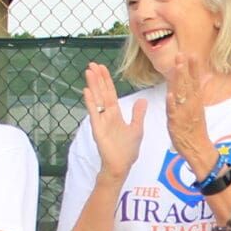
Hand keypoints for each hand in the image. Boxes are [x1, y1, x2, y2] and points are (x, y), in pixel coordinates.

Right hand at [82, 64, 146, 178]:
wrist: (121, 166)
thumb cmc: (128, 150)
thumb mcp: (137, 129)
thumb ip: (138, 114)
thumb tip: (142, 100)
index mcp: (116, 114)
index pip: (110, 93)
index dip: (106, 80)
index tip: (102, 67)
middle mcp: (107, 115)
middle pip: (102, 93)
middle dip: (98, 78)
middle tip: (92, 63)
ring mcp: (101, 121)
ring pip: (97, 99)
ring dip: (93, 85)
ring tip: (88, 71)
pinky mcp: (98, 129)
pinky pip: (94, 113)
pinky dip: (90, 102)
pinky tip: (87, 91)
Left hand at [162, 56, 214, 169]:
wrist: (198, 148)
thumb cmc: (195, 128)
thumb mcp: (198, 107)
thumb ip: (196, 91)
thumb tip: (204, 77)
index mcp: (196, 101)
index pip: (195, 81)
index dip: (193, 68)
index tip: (192, 54)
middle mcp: (191, 105)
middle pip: (188, 84)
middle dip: (185, 69)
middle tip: (182, 54)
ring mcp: (184, 113)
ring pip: (181, 95)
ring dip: (180, 81)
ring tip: (178, 67)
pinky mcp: (176, 123)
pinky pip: (173, 112)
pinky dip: (172, 104)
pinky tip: (169, 95)